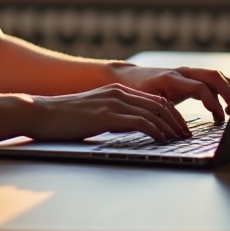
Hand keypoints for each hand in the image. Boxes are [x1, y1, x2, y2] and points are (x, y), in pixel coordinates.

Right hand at [24, 83, 193, 142]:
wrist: (41, 113)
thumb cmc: (65, 119)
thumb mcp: (95, 114)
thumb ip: (114, 117)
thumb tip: (131, 130)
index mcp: (117, 90)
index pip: (154, 100)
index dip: (172, 114)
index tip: (182, 128)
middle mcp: (118, 93)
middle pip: (159, 104)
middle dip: (178, 120)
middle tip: (188, 135)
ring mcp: (113, 102)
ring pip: (154, 112)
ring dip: (171, 127)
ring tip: (181, 139)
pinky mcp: (107, 115)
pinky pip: (140, 122)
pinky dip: (155, 131)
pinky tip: (162, 140)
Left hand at [109, 64, 229, 122]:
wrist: (126, 78)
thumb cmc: (135, 93)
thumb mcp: (146, 105)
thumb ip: (162, 116)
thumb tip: (177, 135)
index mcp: (172, 79)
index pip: (200, 87)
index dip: (213, 102)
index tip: (220, 118)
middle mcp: (183, 73)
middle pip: (214, 76)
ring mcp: (188, 74)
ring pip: (216, 76)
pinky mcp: (190, 78)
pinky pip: (212, 81)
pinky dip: (223, 92)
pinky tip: (225, 110)